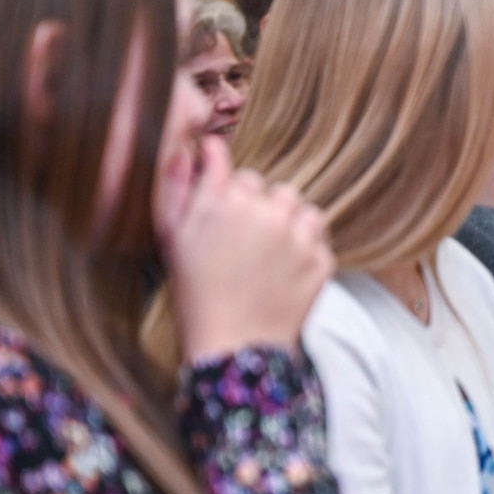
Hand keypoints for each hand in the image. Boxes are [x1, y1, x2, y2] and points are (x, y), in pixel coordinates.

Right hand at [162, 139, 332, 362]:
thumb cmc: (194, 292)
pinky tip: (283, 274)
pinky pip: (320, 241)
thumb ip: (180, 185)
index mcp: (225, 201)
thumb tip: (199, 147)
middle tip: (245, 246)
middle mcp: (265, 212)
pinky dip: (307, 252)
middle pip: (274, 191)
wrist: (230, 346)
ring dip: (291, 225)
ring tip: (269, 257)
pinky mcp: (321, 260)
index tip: (227, 218)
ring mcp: (298, 236)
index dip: (231, 197)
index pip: (240, 173)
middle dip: (261, 211)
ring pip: (303, 209)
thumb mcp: (172, 236)